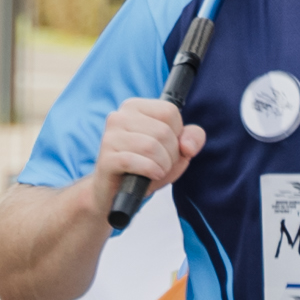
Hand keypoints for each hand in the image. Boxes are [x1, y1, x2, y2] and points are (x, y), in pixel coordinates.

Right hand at [88, 99, 204, 213]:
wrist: (118, 192)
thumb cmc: (148, 166)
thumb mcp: (176, 150)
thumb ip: (192, 138)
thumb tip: (187, 145)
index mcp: (134, 107)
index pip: (169, 111)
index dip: (178, 134)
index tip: (168, 147)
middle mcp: (118, 117)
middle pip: (163, 131)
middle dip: (171, 154)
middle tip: (162, 164)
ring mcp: (110, 137)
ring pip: (151, 146)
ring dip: (163, 165)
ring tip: (156, 171)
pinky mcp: (106, 159)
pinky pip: (137, 162)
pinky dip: (151, 172)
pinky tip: (151, 176)